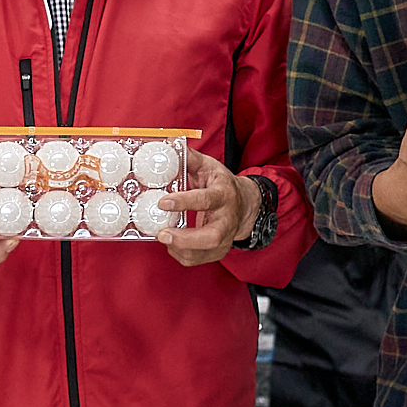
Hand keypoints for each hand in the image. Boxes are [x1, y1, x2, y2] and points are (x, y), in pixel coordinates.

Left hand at [154, 145, 255, 267]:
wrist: (243, 204)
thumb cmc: (221, 185)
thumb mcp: (208, 167)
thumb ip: (189, 159)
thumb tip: (168, 147)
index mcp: (223, 195)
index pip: (206, 200)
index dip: (184, 202)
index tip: (163, 202)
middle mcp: (227, 219)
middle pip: (211, 236)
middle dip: (185, 239)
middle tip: (162, 234)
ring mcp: (225, 238)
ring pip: (205, 253)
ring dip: (180, 249)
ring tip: (163, 237)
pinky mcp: (219, 251)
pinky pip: (199, 260)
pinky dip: (182, 255)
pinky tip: (172, 244)